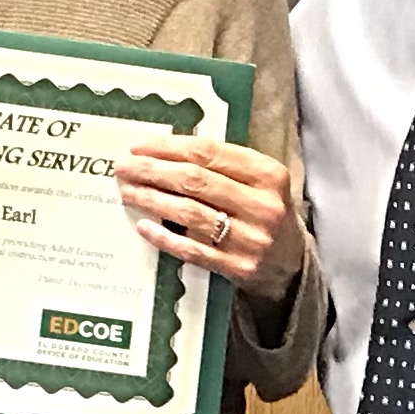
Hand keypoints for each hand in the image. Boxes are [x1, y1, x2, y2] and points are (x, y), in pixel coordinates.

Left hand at [114, 136, 305, 303]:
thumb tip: (165, 151)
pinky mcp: (238, 268)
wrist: (290, 264)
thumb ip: (223, 166)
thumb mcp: (259, 182)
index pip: (209, 153)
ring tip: (127, 191)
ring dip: (152, 199)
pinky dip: (164, 237)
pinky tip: (143, 225)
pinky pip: (192, 250)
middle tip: (123, 167)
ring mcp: (251, 239)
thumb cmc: (264, 212)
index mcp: (268, 175)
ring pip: (189, 213)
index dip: (169, 148)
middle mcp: (263, 205)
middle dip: (153, 171)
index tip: (139, 146)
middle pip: (195, 181)